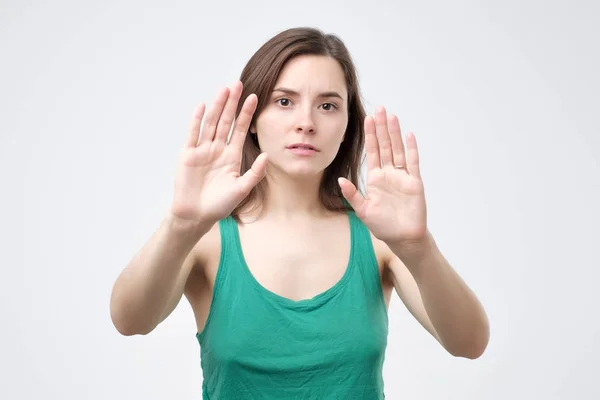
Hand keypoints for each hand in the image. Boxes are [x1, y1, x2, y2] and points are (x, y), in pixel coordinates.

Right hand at [169, 81, 267, 225]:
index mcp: (231, 156)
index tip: (255, 97)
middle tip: (238, 84)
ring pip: (210, 123)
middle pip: (225, 121)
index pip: (240, 129)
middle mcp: (217, 149)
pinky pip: (193, 134)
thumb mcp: (241, 189)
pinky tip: (202, 106)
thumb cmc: (219, 205)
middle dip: (232, 103)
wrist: (196, 216)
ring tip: (224, 90)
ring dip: (217, 106)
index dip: (246, 114)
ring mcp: (202, 150)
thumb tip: (267, 155)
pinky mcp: (188, 155)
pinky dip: (196, 120)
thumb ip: (255, 173)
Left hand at [338, 106, 426, 244]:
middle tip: (379, 109)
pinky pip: (412, 162)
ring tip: (392, 116)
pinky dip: (411, 149)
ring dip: (394, 133)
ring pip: (398, 150)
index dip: (370, 136)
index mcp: (375, 178)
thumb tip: (340, 180)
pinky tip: (409, 135)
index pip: (372, 152)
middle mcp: (388, 174)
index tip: (367, 119)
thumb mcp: (363, 210)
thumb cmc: (383, 226)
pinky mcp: (414, 182)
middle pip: (385, 146)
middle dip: (381, 128)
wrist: (403, 238)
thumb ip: (352, 194)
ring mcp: (402, 176)